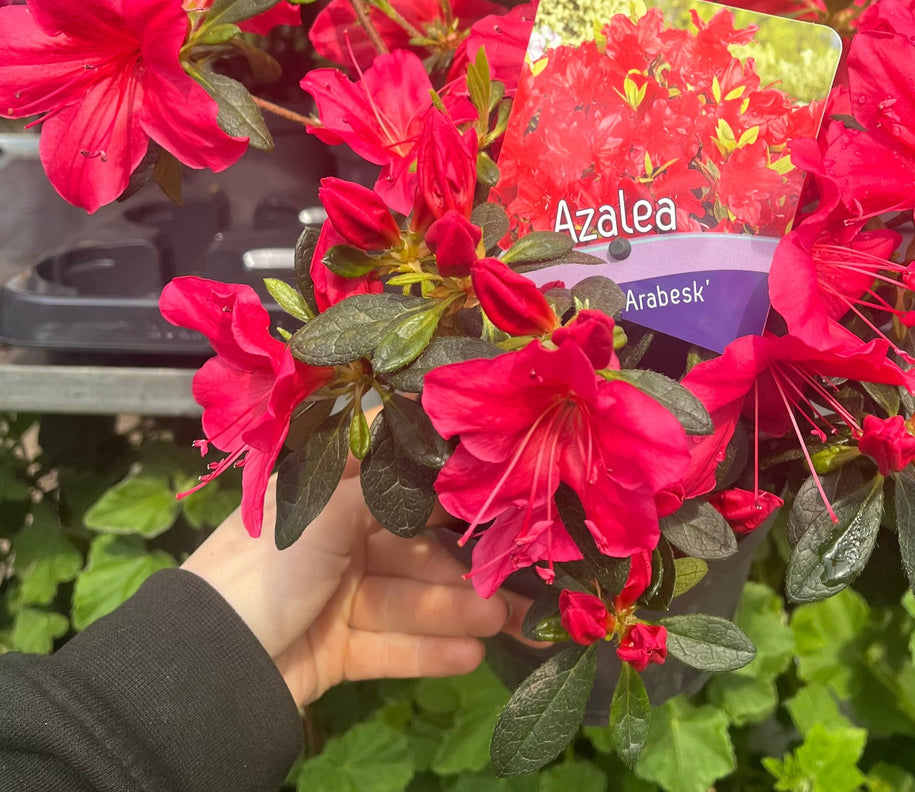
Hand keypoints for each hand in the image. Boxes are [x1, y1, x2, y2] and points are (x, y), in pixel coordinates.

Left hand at [182, 463, 528, 706]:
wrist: (206, 666)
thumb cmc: (263, 570)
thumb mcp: (323, 513)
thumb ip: (381, 483)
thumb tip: (428, 439)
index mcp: (323, 500)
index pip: (393, 486)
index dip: (442, 491)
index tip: (494, 495)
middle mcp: (334, 543)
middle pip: (411, 549)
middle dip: (463, 565)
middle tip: (516, 576)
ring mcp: (337, 598)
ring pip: (410, 599)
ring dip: (458, 609)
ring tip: (505, 619)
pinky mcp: (338, 649)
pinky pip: (393, 646)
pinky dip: (431, 650)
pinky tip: (472, 653)